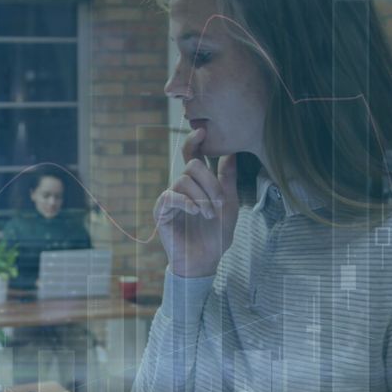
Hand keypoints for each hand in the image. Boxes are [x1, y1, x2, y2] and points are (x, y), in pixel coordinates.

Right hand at [154, 127, 238, 276]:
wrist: (205, 261)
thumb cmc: (217, 235)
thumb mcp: (230, 204)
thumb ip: (227, 178)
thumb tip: (231, 152)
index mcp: (197, 183)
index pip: (193, 155)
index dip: (194, 141)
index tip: (201, 131)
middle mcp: (182, 187)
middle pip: (192, 164)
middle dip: (210, 183)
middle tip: (218, 204)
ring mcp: (170, 198)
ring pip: (184, 180)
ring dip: (201, 197)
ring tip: (209, 214)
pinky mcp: (161, 211)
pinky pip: (171, 196)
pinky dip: (186, 202)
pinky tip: (196, 213)